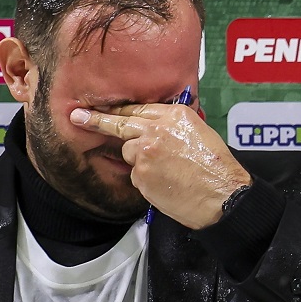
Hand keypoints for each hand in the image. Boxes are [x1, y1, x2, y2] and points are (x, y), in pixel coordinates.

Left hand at [70, 102, 250, 228]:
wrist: (221, 194)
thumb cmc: (217, 166)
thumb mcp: (200, 132)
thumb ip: (173, 126)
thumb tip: (156, 127)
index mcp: (174, 115)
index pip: (139, 108)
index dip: (119, 109)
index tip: (101, 107)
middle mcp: (156, 129)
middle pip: (120, 124)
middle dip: (97, 120)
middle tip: (78, 117)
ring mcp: (145, 152)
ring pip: (129, 153)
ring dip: (140, 161)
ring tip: (167, 172)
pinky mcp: (141, 175)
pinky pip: (136, 175)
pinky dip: (147, 180)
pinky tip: (167, 184)